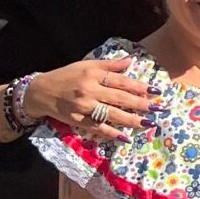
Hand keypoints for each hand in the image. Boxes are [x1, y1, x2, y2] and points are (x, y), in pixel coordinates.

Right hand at [28, 56, 155, 139]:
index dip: (139, 86)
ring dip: (132, 120)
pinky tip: (125, 137)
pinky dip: (111, 133)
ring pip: (111, 114)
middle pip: (119, 98)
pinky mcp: (77, 121)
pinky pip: (97, 127)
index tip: (156, 91)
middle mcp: (89, 90)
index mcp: (93, 75)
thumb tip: (131, 61)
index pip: (121, 81)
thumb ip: (109, 65)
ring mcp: (83, 107)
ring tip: (148, 123)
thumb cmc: (66, 76)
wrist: (40, 92)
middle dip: (141, 104)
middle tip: (159, 108)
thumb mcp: (86, 65)